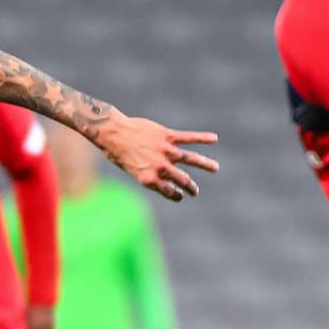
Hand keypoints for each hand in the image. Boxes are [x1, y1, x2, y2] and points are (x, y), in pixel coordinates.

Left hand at [83, 115, 217, 201]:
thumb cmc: (118, 153)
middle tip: (195, 191)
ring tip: (215, 168)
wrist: (113, 133)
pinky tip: (214, 138)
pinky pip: (189, 137)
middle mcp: (161, 167)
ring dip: (205, 164)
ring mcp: (166, 151)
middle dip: (191, 187)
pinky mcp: (167, 136)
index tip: (180, 195)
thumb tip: (163, 179)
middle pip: (183, 179)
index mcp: (150, 179)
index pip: (170, 192)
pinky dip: (203, 137)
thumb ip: (150, 175)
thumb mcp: (132, 171)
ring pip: (191, 159)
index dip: (177, 195)